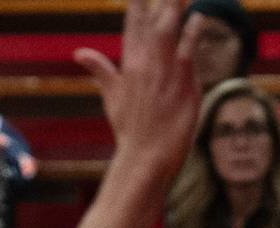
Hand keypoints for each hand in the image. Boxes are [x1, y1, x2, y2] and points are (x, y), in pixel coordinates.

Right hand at [74, 0, 202, 185]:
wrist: (144, 159)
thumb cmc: (130, 132)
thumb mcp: (112, 98)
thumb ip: (100, 70)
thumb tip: (79, 53)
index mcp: (129, 64)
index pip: (133, 24)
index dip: (138, 3)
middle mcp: (145, 63)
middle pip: (153, 20)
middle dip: (161, 1)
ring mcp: (164, 71)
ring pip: (171, 29)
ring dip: (177, 8)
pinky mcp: (182, 82)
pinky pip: (189, 49)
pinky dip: (193, 32)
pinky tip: (199, 18)